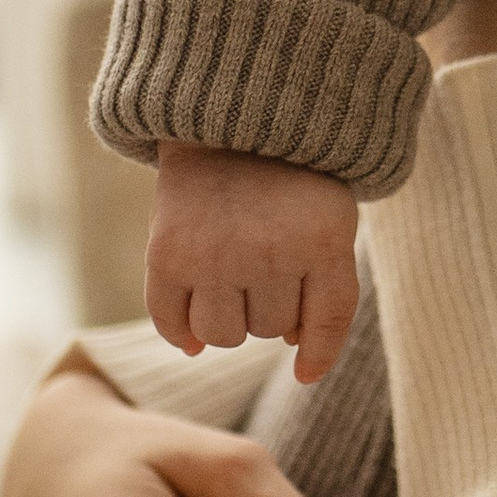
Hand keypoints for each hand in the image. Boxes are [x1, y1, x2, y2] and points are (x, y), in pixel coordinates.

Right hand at [146, 144, 359, 385]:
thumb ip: (326, 285)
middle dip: (268, 308)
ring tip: (228, 279)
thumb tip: (293, 352)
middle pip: (270, 329)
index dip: (317, 354)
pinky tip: (190, 332)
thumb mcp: (328, 218)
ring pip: (223, 335)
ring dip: (227, 320)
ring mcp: (215, 255)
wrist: (223, 122)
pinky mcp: (167, 255)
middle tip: (259, 262)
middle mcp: (269, 251)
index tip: (303, 374)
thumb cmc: (288, 181)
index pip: (326, 321)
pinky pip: (171, 323)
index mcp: (323, 240)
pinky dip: (180, 334)